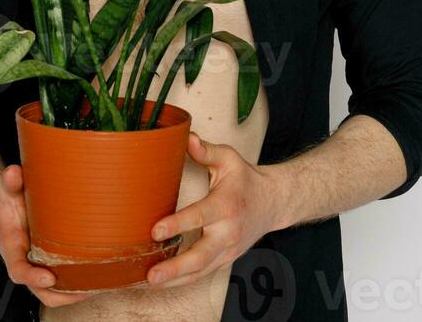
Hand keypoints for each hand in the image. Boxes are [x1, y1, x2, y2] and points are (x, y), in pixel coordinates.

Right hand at [0, 165, 93, 309]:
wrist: (3, 203)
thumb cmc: (6, 198)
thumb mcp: (5, 188)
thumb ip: (9, 182)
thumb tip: (14, 172)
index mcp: (11, 247)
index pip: (18, 271)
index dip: (32, 277)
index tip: (48, 277)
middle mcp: (23, 260)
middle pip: (39, 290)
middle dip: (60, 294)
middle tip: (85, 290)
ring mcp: (35, 262)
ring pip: (51, 290)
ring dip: (71, 292)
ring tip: (95, 286)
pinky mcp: (47, 258)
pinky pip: (59, 278)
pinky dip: (74, 282)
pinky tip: (94, 276)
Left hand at [146, 132, 281, 288]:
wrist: (272, 203)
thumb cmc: (246, 179)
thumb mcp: (229, 159)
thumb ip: (207, 151)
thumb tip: (188, 138)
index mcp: (226, 205)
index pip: (200, 217)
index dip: (178, 224)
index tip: (156, 230)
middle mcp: (227, 232)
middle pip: (200, 256)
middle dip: (174, 268)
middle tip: (151, 274)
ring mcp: (227, 250)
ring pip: (200, 272)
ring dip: (174, 280)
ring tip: (149, 282)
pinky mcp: (224, 260)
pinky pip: (202, 274)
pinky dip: (182, 281)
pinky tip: (163, 282)